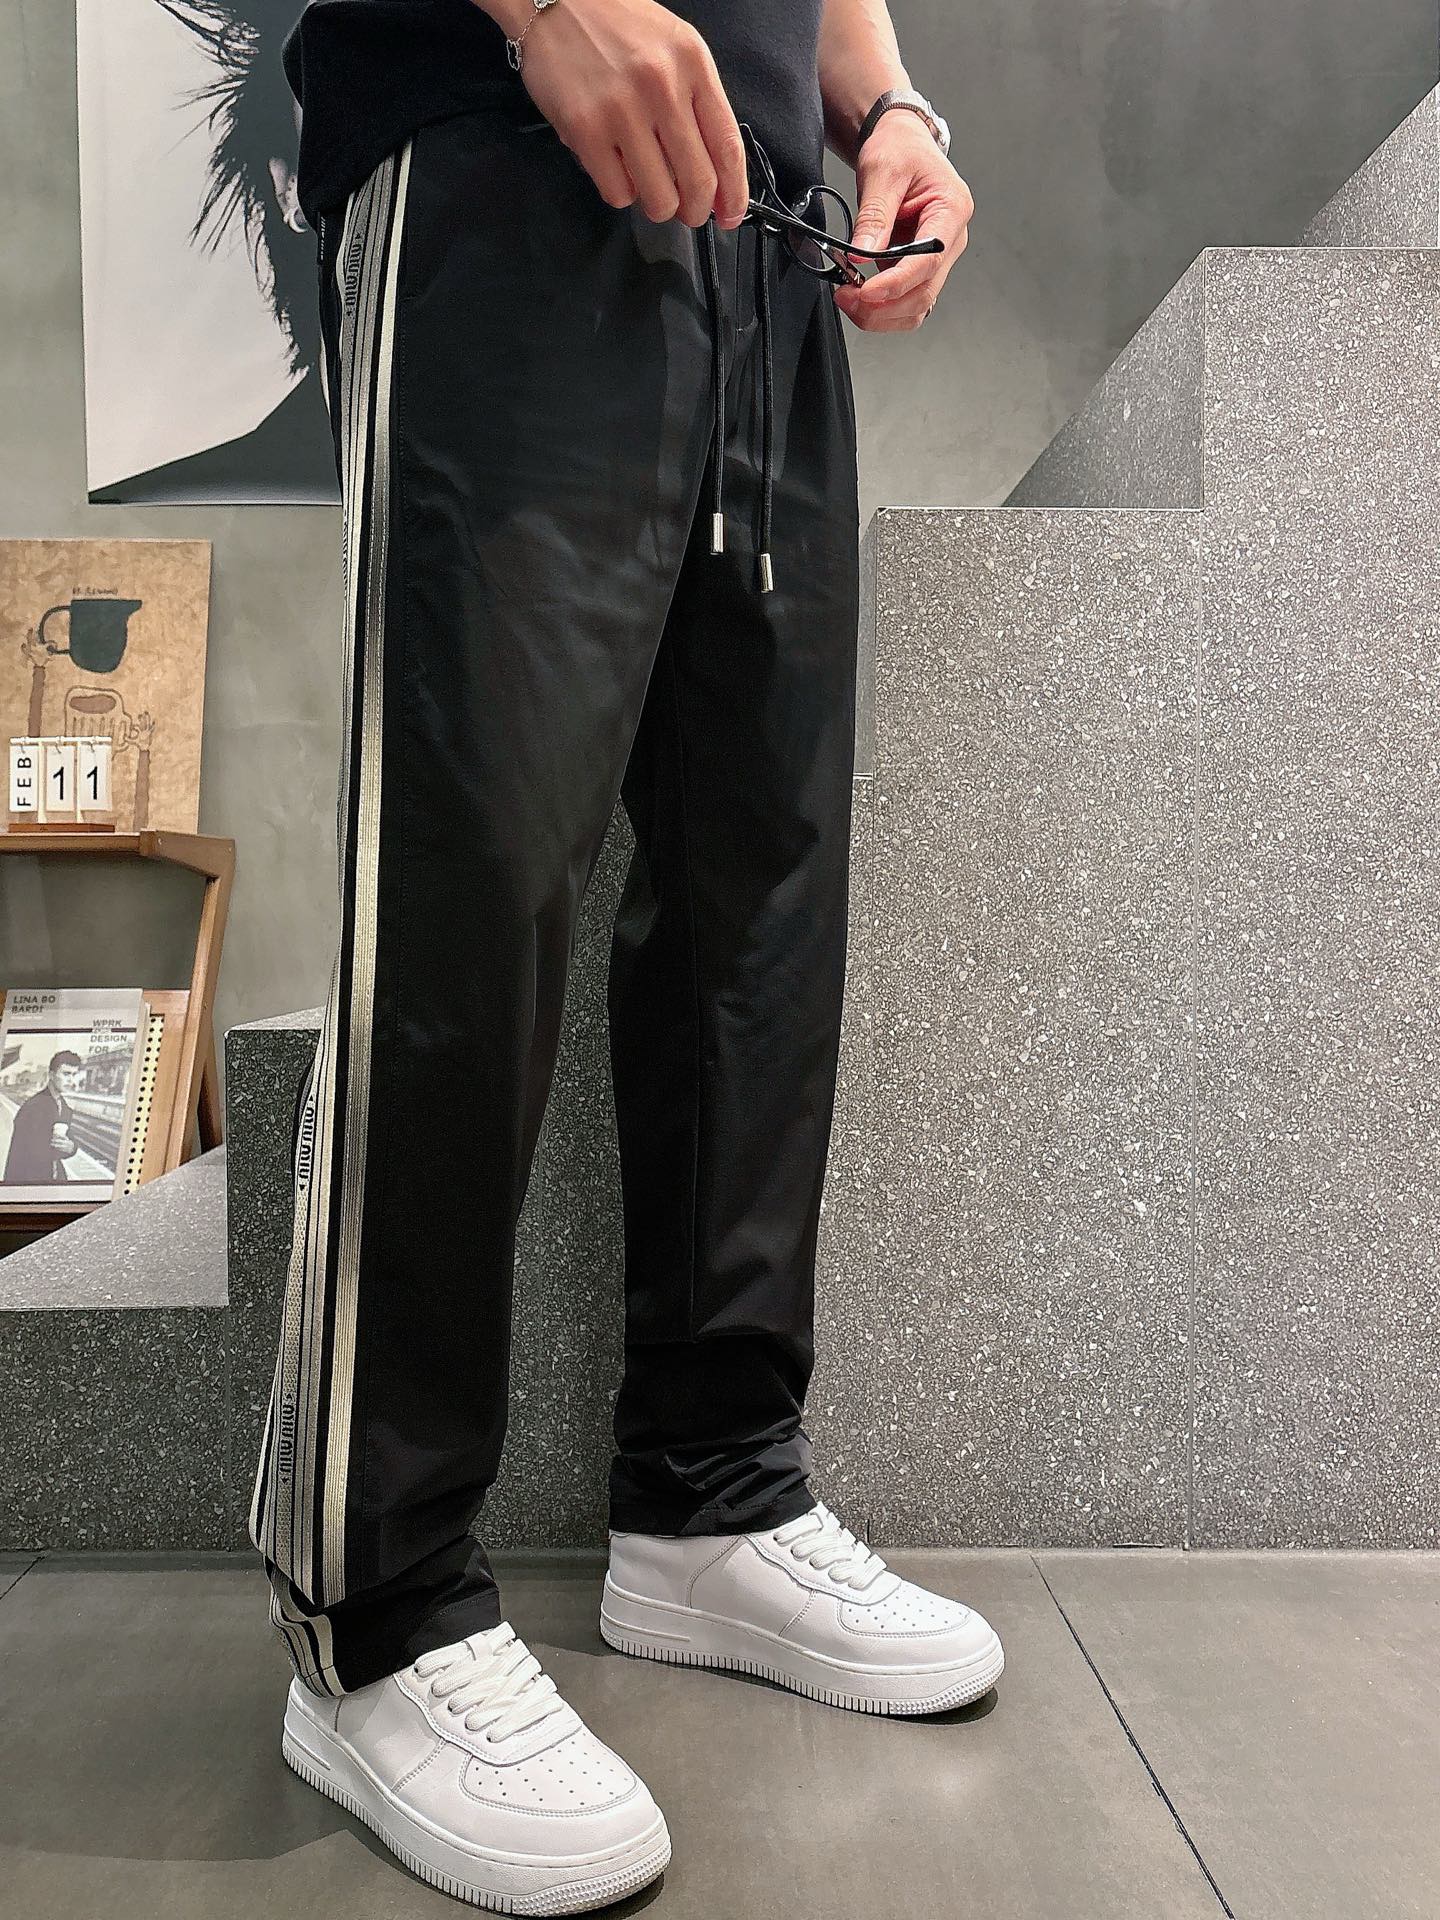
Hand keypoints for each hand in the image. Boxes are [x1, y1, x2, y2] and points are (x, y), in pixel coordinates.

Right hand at [495, 0, 747, 228]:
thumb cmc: (620, 27)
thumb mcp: (675, 48)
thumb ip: (698, 104)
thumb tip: (714, 176)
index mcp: (693, 64)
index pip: (727, 147)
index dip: (733, 194)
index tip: (730, 216)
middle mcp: (662, 87)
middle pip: (697, 181)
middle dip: (695, 210)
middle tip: (687, 211)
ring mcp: (622, 110)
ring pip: (659, 197)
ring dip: (658, 206)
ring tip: (649, 189)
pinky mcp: (585, 129)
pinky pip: (618, 192)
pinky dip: (622, 192)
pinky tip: (616, 169)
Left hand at [833, 111, 973, 332]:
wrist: (901, 144)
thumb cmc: (901, 149)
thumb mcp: (882, 171)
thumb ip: (874, 216)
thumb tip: (861, 255)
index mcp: (951, 210)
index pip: (928, 262)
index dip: (895, 283)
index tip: (865, 291)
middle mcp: (951, 240)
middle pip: (924, 293)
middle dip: (883, 305)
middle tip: (846, 296)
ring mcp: (937, 258)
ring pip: (916, 305)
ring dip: (882, 313)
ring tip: (849, 299)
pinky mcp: (920, 267)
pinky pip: (906, 299)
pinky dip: (882, 307)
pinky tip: (860, 296)